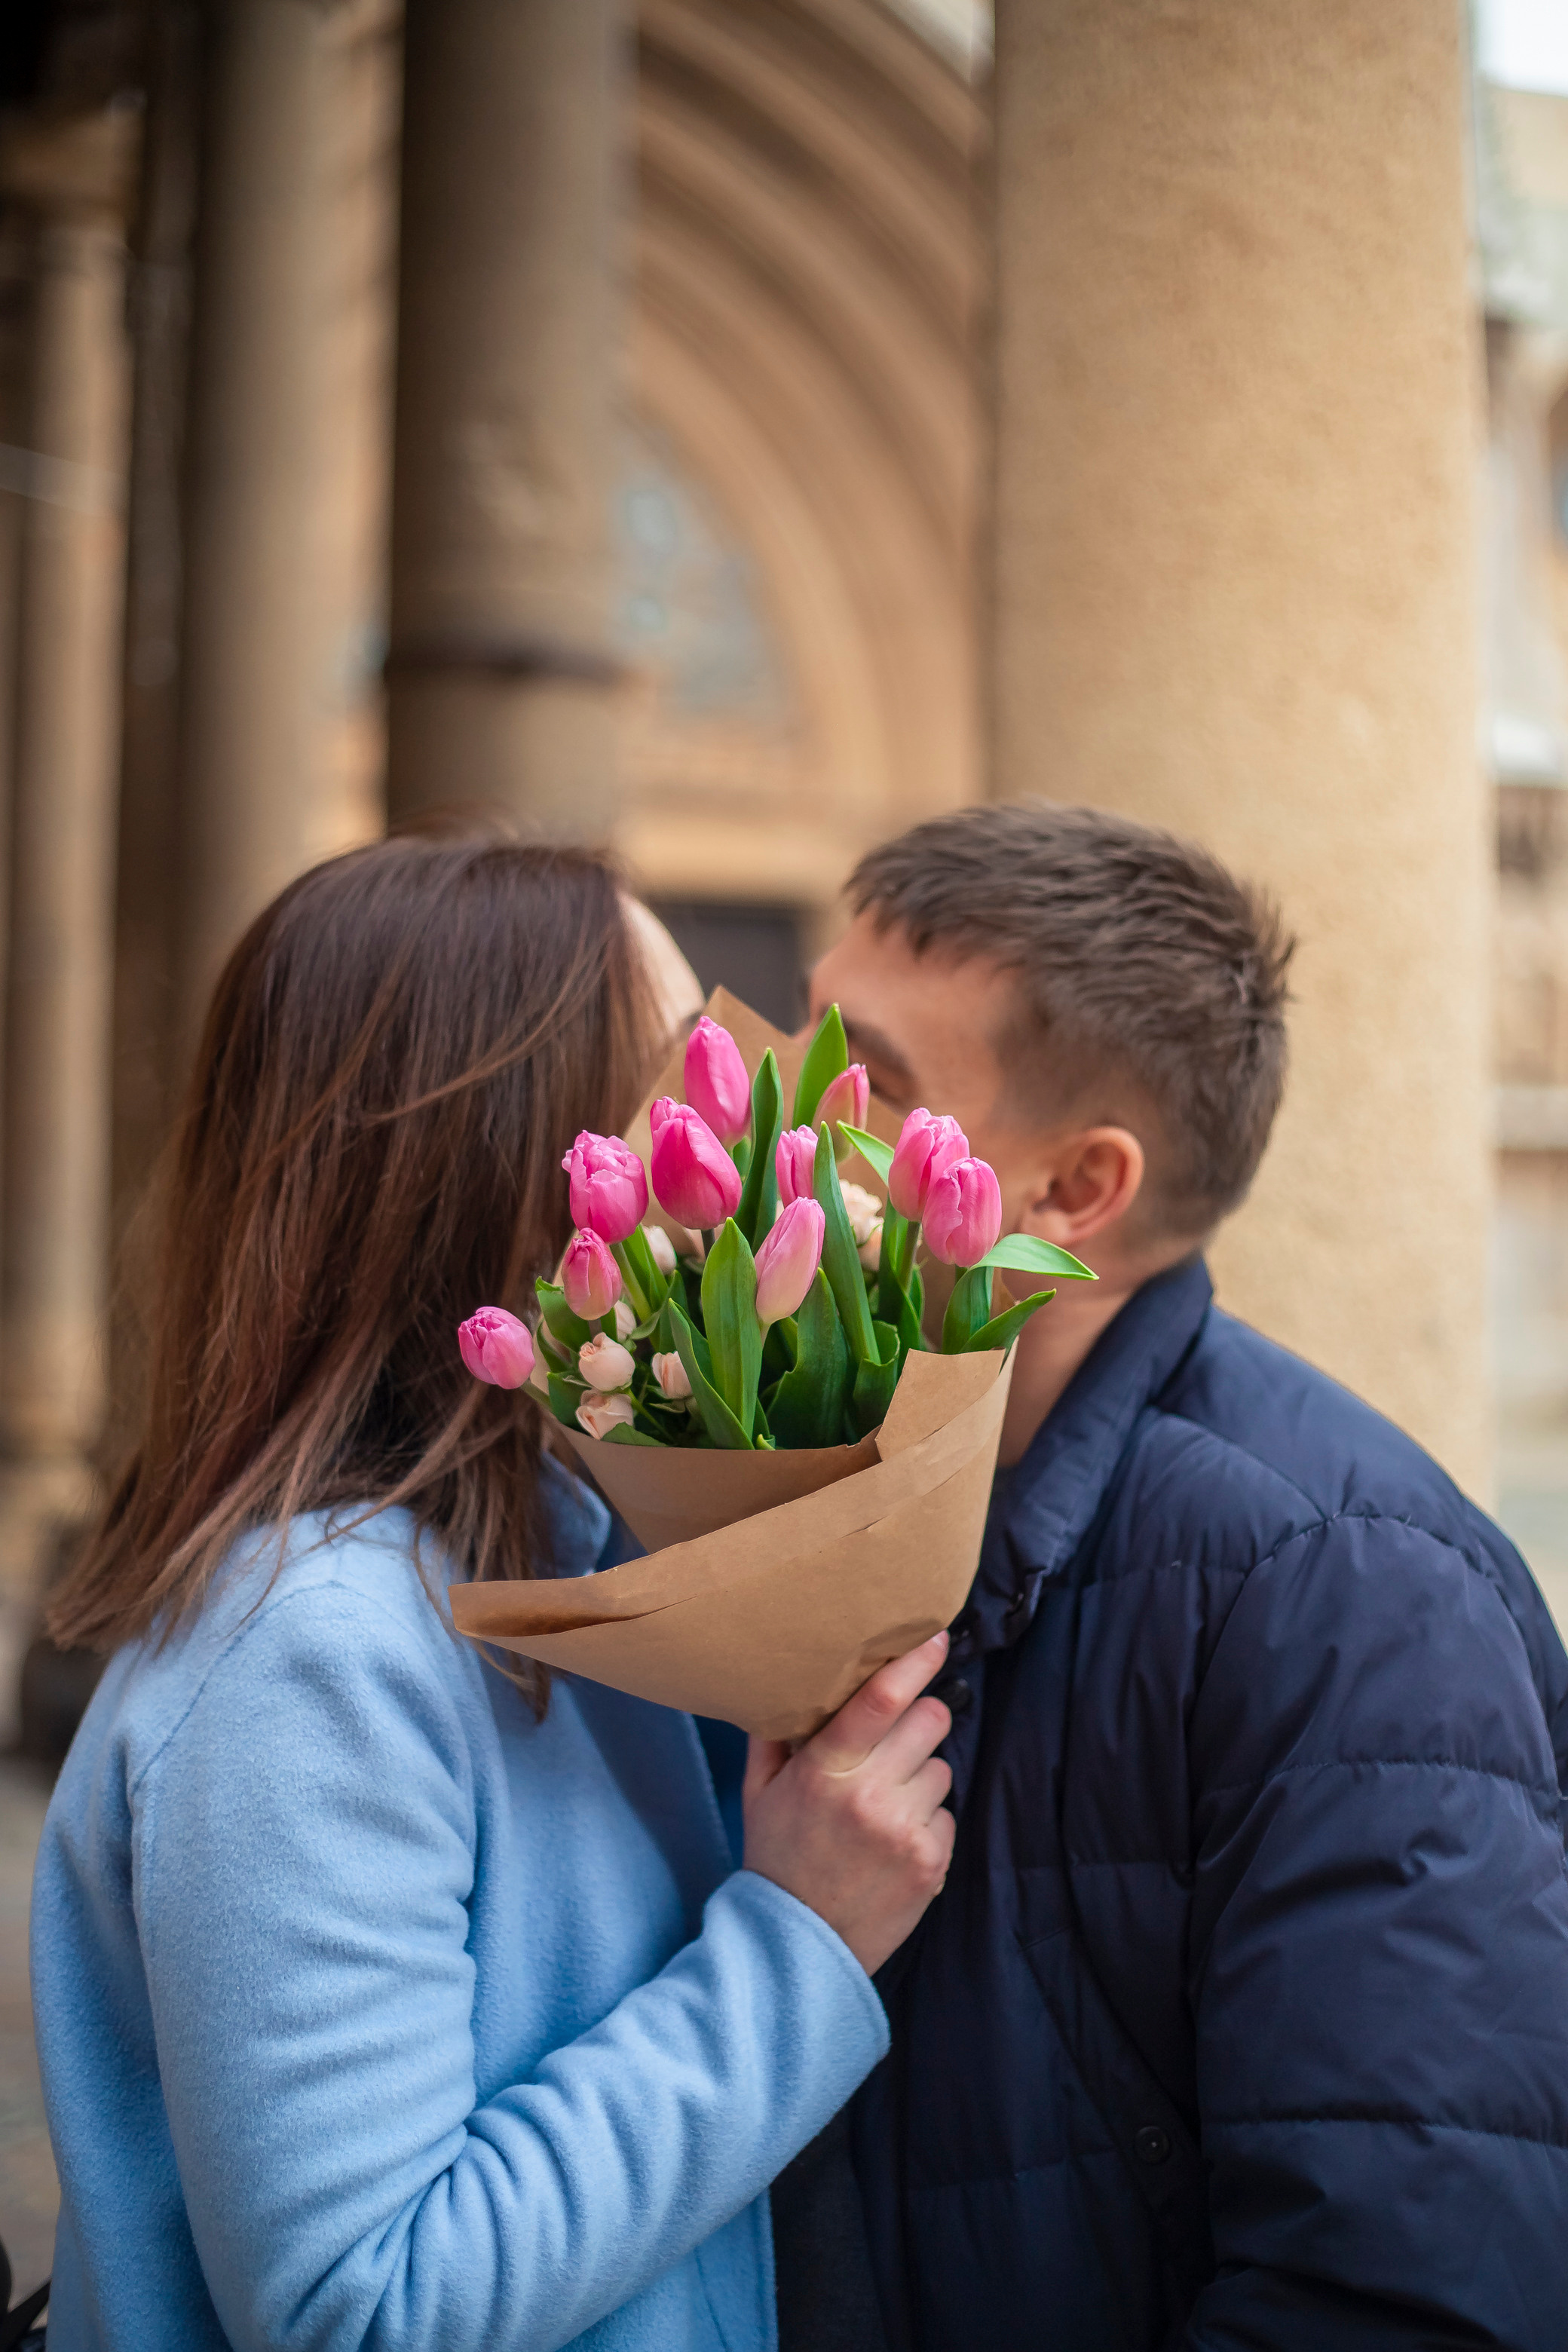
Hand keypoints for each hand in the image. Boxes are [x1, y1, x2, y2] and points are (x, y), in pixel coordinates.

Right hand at [742, 1632, 955, 1975]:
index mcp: (824, 1771)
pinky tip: (896, 1840)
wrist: (797, 1947)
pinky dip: (928, 1821)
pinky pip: (948, 1814)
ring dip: (921, 1775)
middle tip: (900, 1736)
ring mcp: (905, 1830)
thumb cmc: (777, 1858)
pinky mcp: (932, 1862)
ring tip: (887, 1802)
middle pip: (930, 1719)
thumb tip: (793, 1682)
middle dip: (921, 1718)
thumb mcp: (760, 1792)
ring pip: (942, 1767)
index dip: (913, 1662)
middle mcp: (869, 1795)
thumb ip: (776, 1735)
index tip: (933, 1636)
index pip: (880, 1700)